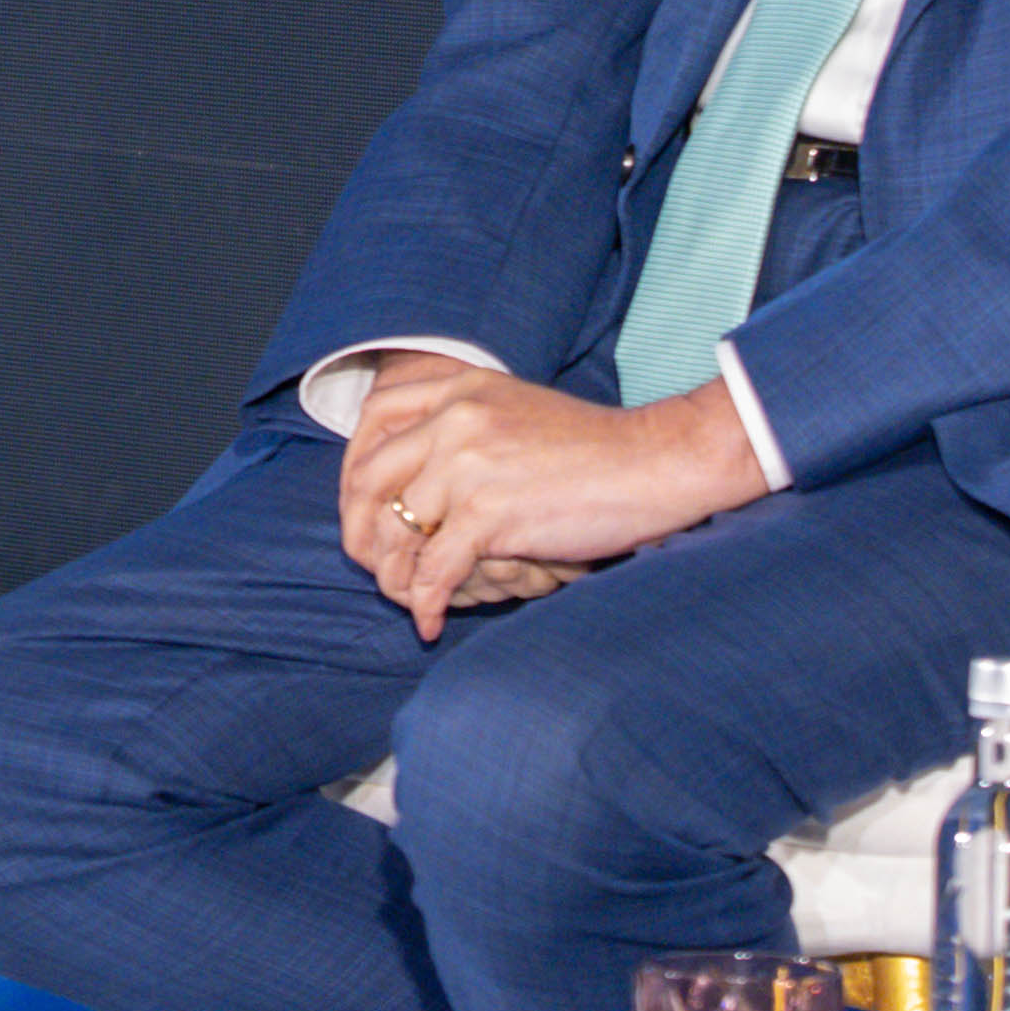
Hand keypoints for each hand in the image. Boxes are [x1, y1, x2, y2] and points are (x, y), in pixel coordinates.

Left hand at [339, 361, 765, 639]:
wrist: (653, 464)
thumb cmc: (592, 447)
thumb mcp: (515, 408)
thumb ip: (463, 422)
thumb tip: (412, 469)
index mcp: (459, 388)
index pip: (375, 415)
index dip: (356, 461)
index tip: (361, 498)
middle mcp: (454, 419)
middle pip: (370, 474)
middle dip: (359, 524)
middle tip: (366, 559)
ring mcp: (468, 465)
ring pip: (397, 527)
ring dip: (392, 572)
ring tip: (402, 597)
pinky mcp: (489, 513)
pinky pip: (434, 567)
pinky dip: (426, 601)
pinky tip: (430, 622)